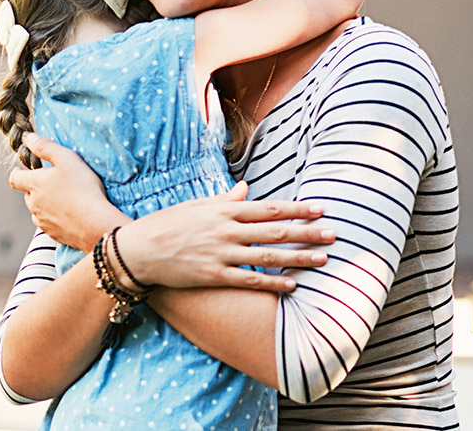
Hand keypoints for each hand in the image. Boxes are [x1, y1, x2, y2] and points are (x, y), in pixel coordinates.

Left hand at [7, 132, 130, 250]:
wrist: (95, 223)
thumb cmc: (82, 188)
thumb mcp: (66, 159)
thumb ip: (46, 147)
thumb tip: (28, 138)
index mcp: (34, 185)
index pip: (14, 179)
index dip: (18, 173)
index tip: (23, 170)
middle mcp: (34, 204)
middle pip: (28, 195)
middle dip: (36, 189)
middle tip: (54, 183)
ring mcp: (43, 221)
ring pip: (38, 211)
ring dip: (45, 205)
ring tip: (65, 200)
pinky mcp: (54, 235)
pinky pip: (50, 225)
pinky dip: (56, 219)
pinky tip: (71, 215)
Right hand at [115, 182, 335, 291]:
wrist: (138, 249)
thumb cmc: (167, 224)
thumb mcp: (196, 205)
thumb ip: (225, 199)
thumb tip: (246, 188)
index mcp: (223, 209)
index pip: (269, 207)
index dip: (297, 209)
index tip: (320, 209)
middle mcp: (226, 230)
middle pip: (275, 230)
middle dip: (307, 232)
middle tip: (333, 233)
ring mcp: (221, 253)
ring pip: (268, 255)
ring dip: (298, 257)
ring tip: (323, 259)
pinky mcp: (214, 275)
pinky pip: (250, 280)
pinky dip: (273, 282)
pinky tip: (293, 285)